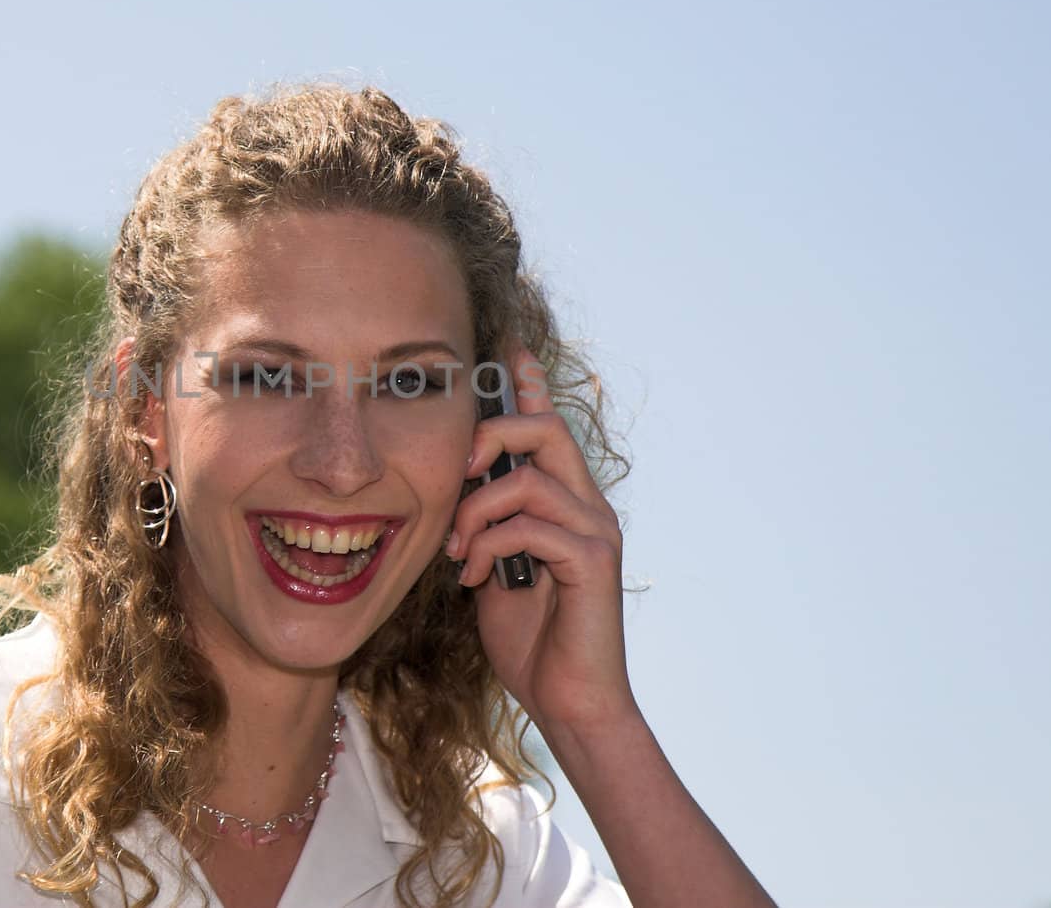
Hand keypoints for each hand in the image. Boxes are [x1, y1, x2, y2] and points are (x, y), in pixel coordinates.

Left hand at [449, 346, 639, 732]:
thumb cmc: (529, 642)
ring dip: (476, 510)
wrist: (567, 702)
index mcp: (563, 502)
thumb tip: (455, 499)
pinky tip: (472, 577)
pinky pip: (532, 525)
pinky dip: (489, 544)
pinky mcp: (592, 560)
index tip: (508, 347)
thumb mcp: (491, 570)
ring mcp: (595, 530)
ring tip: (456, 551)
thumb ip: (483, 527)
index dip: (529, 384)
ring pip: (530, 477)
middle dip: (490, 437)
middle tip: (456, 472)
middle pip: (545, 430)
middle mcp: (587, 506)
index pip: (547, 426)